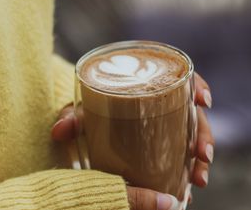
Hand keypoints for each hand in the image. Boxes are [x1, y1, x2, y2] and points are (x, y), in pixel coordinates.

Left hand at [51, 72, 213, 208]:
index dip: (197, 85)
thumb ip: (71, 118)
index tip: (204, 100)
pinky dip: (186, 170)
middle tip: (201, 155)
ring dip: (199, 158)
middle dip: (203, 134)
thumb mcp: (81, 112)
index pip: (179, 78)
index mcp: (145, 86)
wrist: (86, 120)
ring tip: (197, 179)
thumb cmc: (87, 110)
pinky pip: (181, 154)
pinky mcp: (160, 143)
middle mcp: (159, 104)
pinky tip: (186, 185)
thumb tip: (59, 132)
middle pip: (191, 113)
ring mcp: (162, 124)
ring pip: (192, 136)